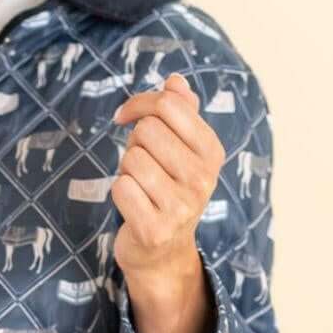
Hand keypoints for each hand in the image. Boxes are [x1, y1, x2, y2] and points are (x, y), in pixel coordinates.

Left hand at [110, 73, 223, 279]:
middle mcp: (203, 179)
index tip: (127, 116)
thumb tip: (175, 80)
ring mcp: (181, 206)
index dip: (140, 104)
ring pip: (131, 159)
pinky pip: (121, 188)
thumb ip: (181, 112)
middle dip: (134, 143)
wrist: (163, 251)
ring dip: (126, 170)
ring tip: (141, 187)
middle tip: (143, 165)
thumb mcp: (181, 149)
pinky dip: (120, 194)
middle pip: (147, 130)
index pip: (169, 104)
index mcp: (212, 151)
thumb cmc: (167, 188)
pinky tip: (134, 206)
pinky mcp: (155, 229)